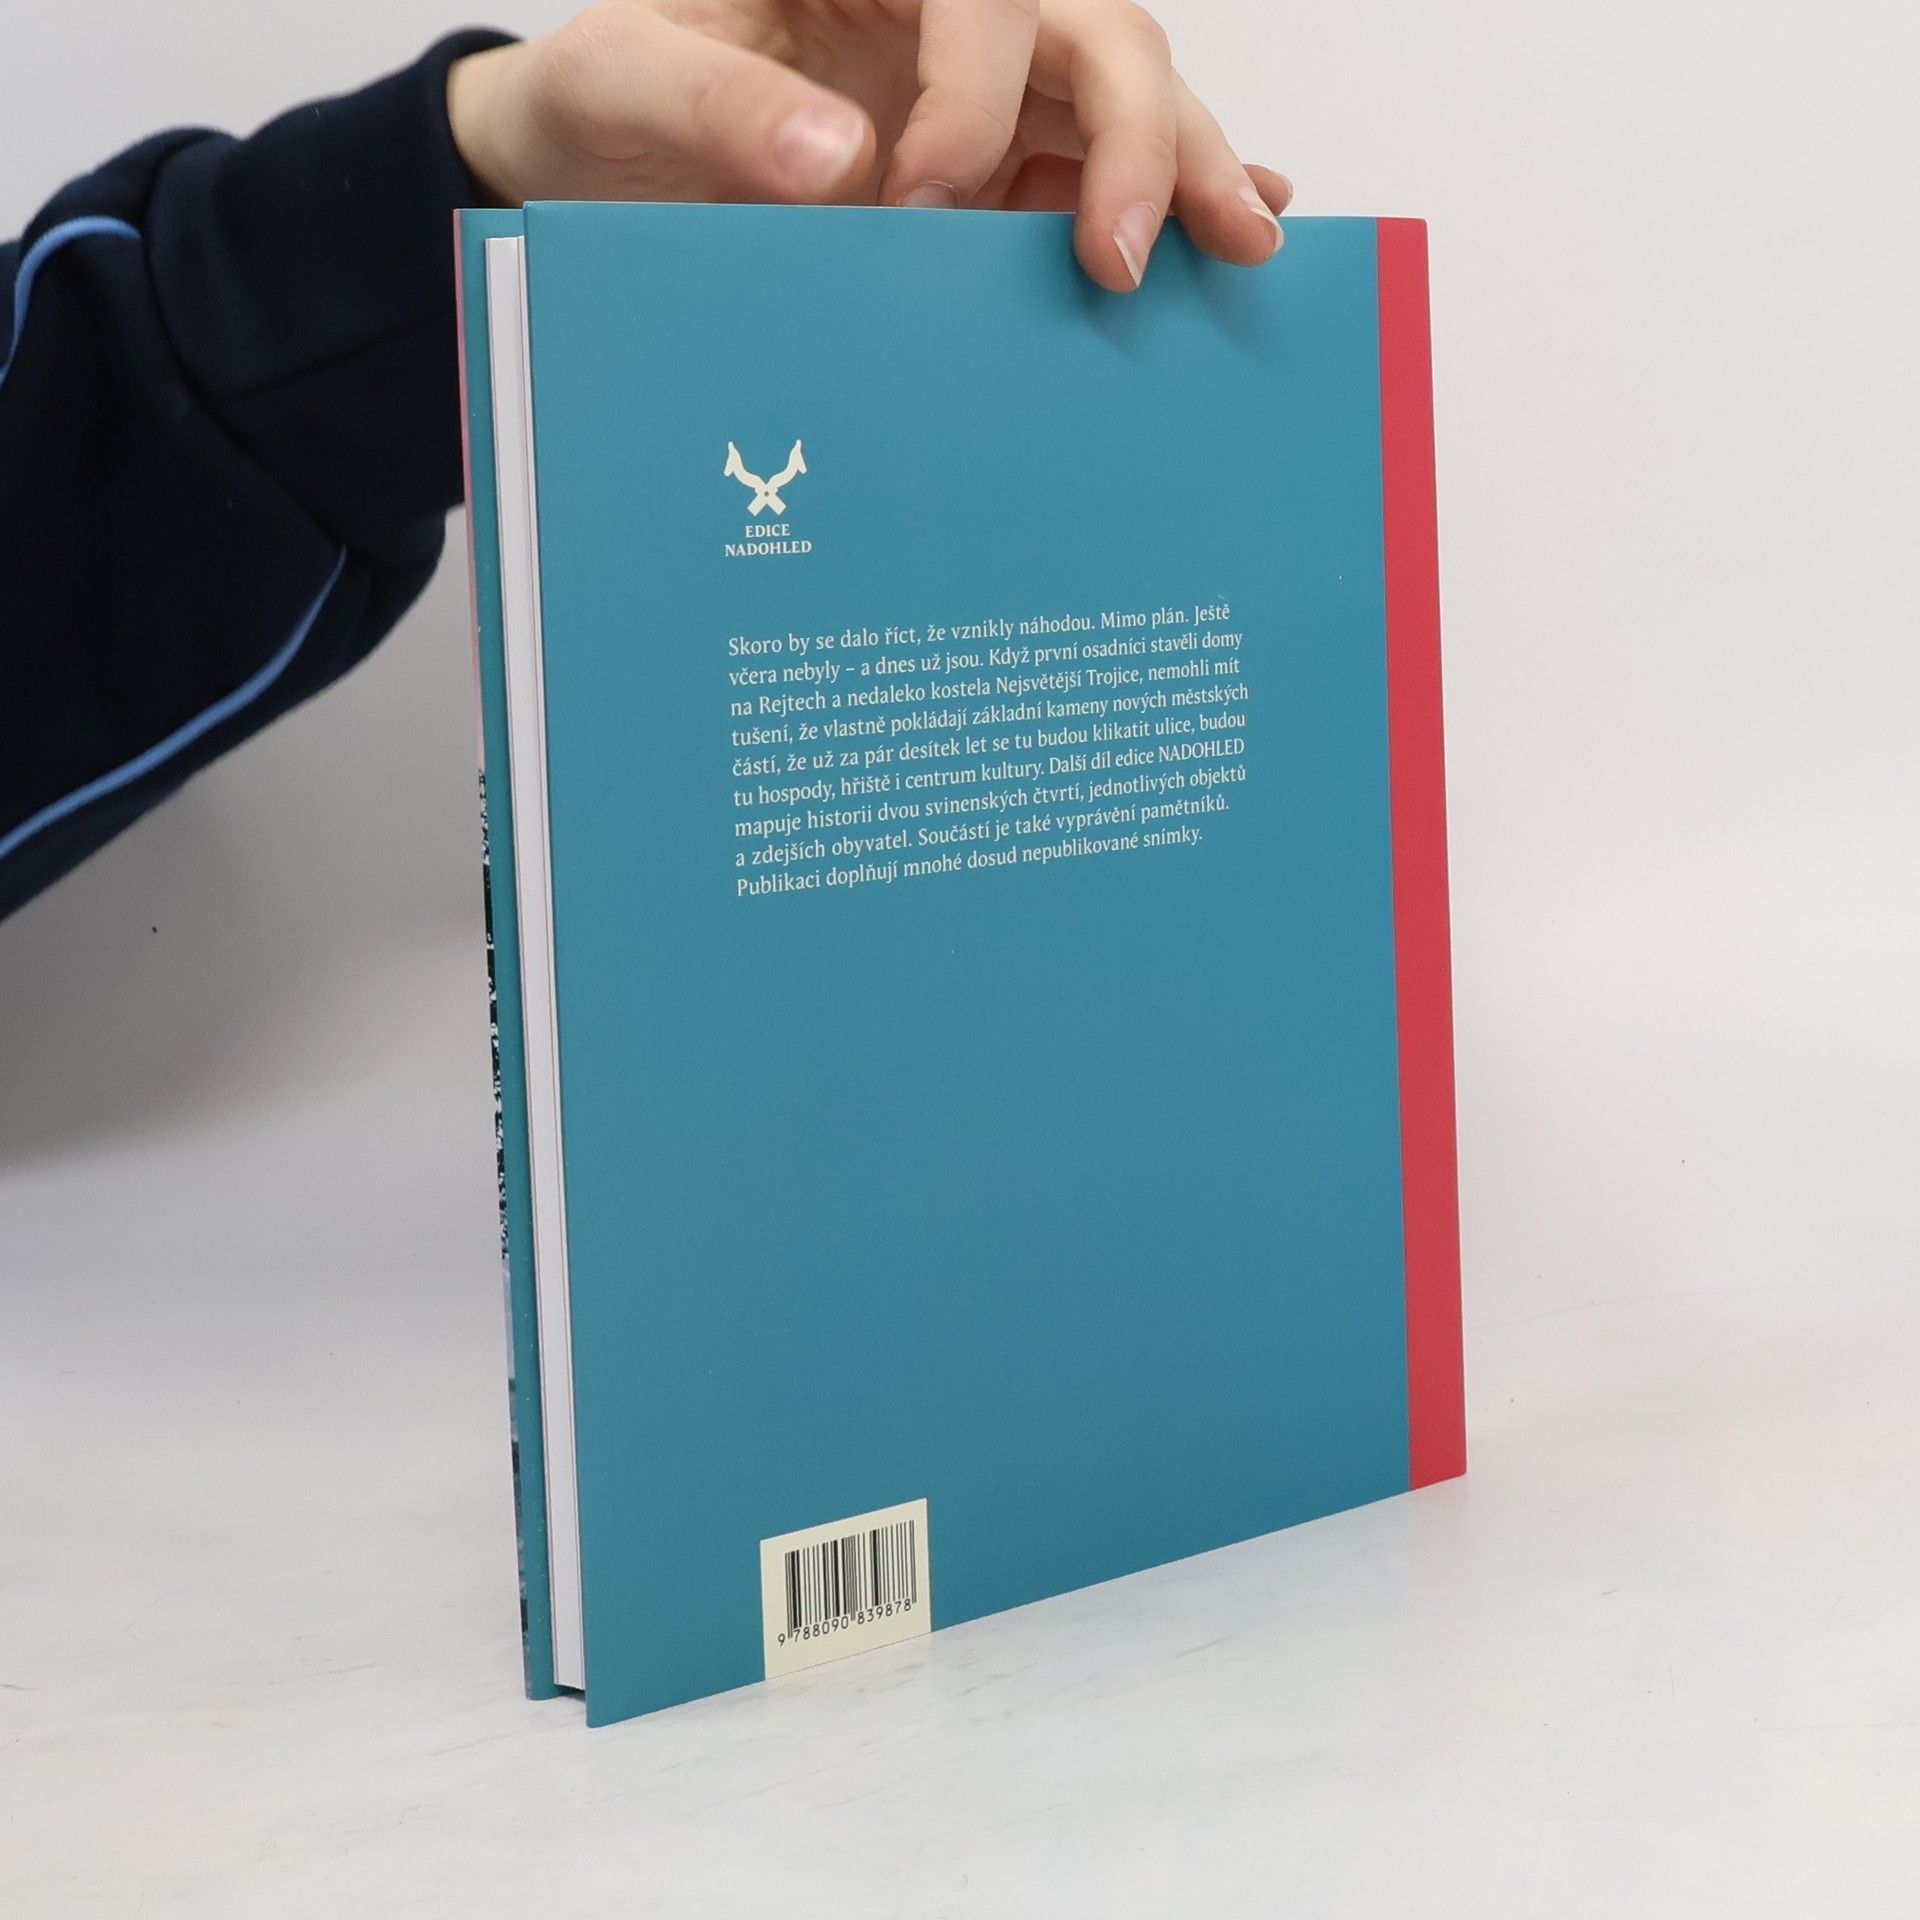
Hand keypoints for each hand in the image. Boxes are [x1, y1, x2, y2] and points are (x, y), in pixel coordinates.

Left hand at [446, 0, 1289, 291]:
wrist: (594, 170)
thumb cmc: (604, 103)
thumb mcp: (618, 83)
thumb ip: (713, 107)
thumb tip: (839, 167)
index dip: (973, 95)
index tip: (918, 203)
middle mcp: (947, 14)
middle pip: (1095, 35)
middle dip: (1136, 138)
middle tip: (1130, 254)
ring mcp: (984, 94)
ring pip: (1123, 103)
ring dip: (1186, 172)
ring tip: (1242, 245)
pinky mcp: (996, 175)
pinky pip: (1096, 178)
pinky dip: (1166, 202)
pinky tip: (1230, 237)